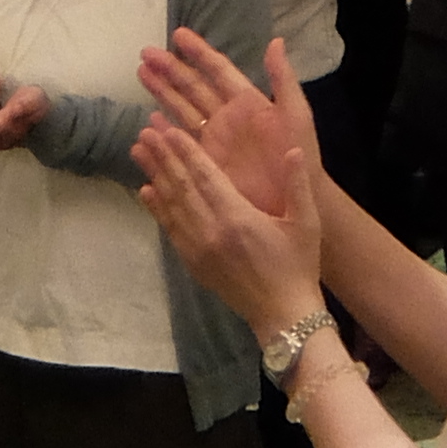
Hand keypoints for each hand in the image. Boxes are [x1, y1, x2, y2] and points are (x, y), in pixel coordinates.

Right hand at [130, 26, 312, 219]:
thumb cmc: (300, 155)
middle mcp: (227, 116)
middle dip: (170, 69)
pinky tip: (149, 120)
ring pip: (183, 109)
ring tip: (141, 73)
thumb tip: (275, 41)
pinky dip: (164, 129)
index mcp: (247, 101)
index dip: (198, 52)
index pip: (218, 70)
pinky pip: (182, 140)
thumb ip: (283, 79)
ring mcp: (215, 139)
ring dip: (162, 92)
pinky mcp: (207, 162)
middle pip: (193, 86)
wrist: (296, 200)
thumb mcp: (296, 115)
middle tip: (145, 53)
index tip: (177, 34)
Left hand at [134, 97, 323, 324]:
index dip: (187, 152)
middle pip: (182, 187)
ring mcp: (199, 250)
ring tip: (139, 152)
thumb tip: (295, 149)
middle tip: (145, 132)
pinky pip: (171, 230)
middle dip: (163, 157)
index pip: (206, 177)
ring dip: (155, 176)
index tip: (169, 131)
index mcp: (239, 218)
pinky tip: (147, 191)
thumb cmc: (299, 266)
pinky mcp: (194, 264)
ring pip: (172, 206)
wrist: (284, 316)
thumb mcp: (307, 224)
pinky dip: (158, 209)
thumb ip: (298, 185)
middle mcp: (212, 232)